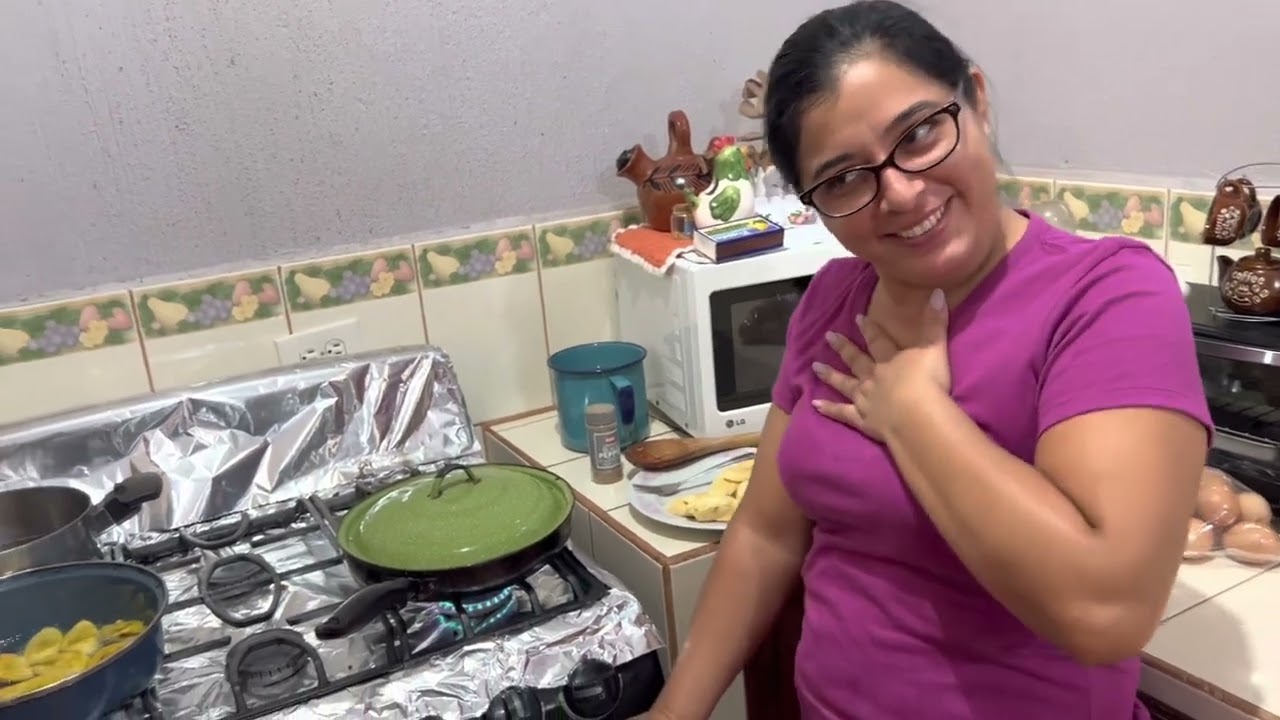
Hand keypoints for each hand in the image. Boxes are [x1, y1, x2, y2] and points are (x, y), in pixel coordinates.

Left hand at [811, 288, 951, 439]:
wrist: (917, 415)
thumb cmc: (928, 382)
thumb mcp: (934, 348)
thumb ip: (935, 322)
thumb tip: (937, 292)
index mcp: (890, 360)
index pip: (878, 341)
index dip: (868, 328)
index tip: (857, 318)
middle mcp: (873, 377)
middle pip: (856, 360)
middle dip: (843, 348)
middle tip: (828, 336)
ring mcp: (865, 399)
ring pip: (844, 384)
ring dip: (830, 375)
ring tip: (814, 367)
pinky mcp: (862, 420)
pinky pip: (842, 413)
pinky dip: (829, 409)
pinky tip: (814, 404)